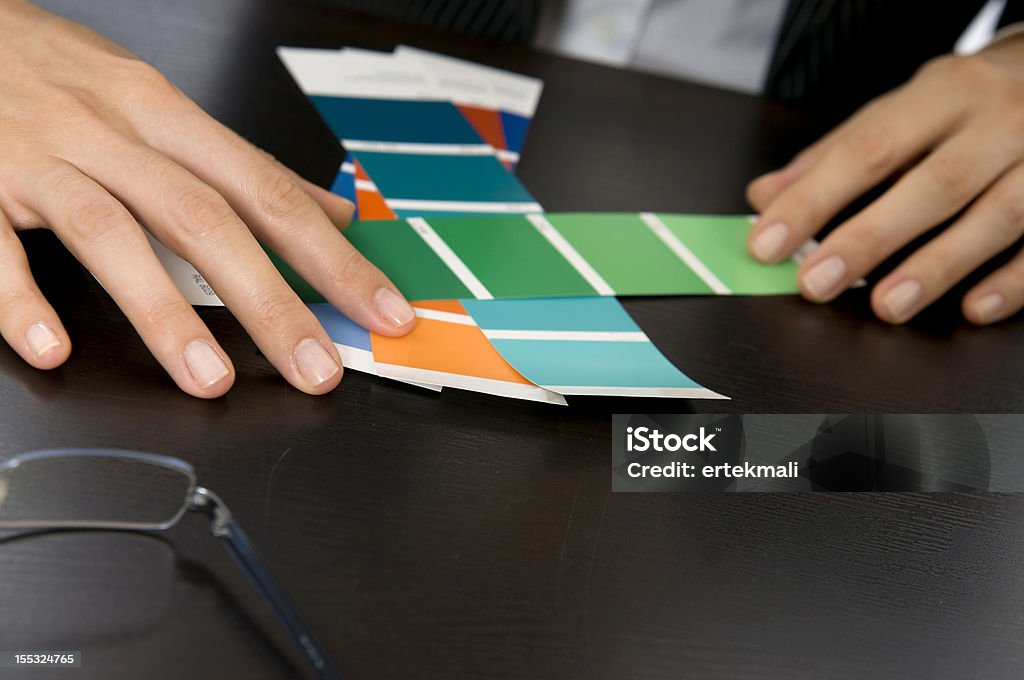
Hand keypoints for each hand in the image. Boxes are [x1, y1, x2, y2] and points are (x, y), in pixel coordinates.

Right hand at [0, 1, 414, 397]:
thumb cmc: (64, 72)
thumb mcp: (162, 103)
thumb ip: (243, 166)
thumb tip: (331, 212)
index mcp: (168, 116)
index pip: (271, 194)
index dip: (334, 258)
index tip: (382, 310)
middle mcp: (113, 134)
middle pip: (206, 221)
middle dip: (272, 302)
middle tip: (316, 367)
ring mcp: (41, 158)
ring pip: (113, 235)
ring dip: (165, 313)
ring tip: (210, 377)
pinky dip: (20, 298)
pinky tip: (52, 346)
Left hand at [747, 34, 1023, 325]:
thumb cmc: (969, 100)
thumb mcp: (902, 109)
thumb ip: (833, 155)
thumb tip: (765, 197)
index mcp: (944, 92)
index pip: (868, 149)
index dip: (813, 199)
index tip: (768, 244)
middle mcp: (999, 120)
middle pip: (933, 184)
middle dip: (869, 238)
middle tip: (817, 284)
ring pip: (998, 215)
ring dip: (938, 267)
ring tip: (887, 306)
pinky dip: (1013, 280)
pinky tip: (974, 308)